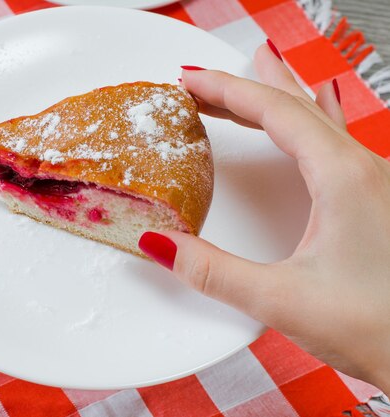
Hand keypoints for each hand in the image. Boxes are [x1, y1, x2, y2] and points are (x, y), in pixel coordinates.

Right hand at [139, 43, 389, 391]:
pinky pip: (336, 140)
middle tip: (206, 78)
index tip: (190, 79)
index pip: (274, 111)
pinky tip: (318, 114)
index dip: (226, 89)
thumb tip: (160, 244)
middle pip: (294, 106)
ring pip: (318, 119)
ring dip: (278, 97)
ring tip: (260, 71)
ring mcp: (374, 182)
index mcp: (342, 177)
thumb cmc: (378, 325)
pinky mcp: (376, 200)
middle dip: (245, 87)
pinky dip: (308, 120)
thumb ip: (213, 271)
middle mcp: (364, 169)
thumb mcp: (281, 298)